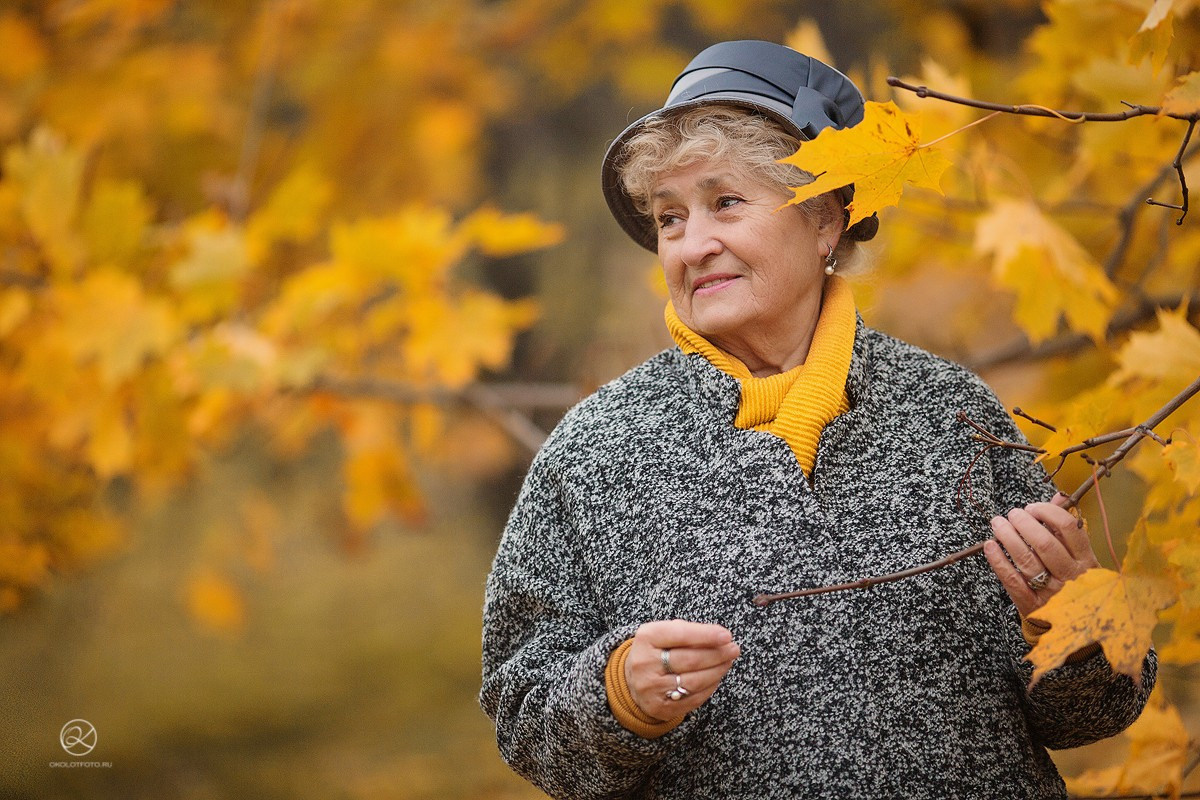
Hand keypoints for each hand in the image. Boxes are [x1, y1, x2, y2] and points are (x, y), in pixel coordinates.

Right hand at [625, 620, 739, 721]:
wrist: (631, 680)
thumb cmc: (655, 651)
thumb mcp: (663, 634)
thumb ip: (688, 632)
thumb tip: (720, 637)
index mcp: (646, 638)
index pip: (680, 634)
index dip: (706, 635)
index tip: (726, 635)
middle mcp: (645, 664)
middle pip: (690, 659)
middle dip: (717, 654)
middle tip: (733, 649)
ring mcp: (651, 688)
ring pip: (694, 681)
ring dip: (717, 671)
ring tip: (728, 662)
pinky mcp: (660, 707)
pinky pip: (693, 698)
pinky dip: (710, 687)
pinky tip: (716, 677)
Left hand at [983, 494, 1100, 617]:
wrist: (1072, 622)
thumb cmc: (1072, 579)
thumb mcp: (1078, 555)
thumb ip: (1067, 526)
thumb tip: (1059, 496)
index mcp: (1086, 560)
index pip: (1068, 528)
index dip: (1047, 512)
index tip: (1032, 508)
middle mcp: (1071, 575)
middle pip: (1044, 543)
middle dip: (1024, 523)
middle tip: (1012, 514)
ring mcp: (1052, 592)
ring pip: (1026, 560)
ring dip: (1008, 537)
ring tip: (997, 524)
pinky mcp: (1032, 604)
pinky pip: (1012, 580)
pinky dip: (998, 561)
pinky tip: (990, 546)